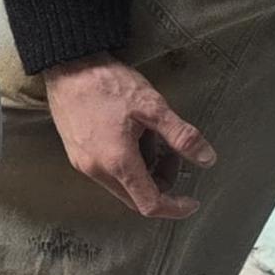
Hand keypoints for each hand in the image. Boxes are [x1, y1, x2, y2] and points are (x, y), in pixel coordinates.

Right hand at [43, 58, 215, 220]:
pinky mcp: (77, 154)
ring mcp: (83, 164)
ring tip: (151, 136)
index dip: (175, 208)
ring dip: (145, 171)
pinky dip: (127, 163)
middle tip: (173, 155)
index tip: (191, 201)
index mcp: (118, 162)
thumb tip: (207, 159)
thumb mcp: (152, 106)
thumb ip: (181, 136)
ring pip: (122, 184)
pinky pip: (108, 172)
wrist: (67, 65)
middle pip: (136, 197)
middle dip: (162, 183)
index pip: (150, 204)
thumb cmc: (107, 83)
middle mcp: (97, 170)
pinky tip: (132, 134)